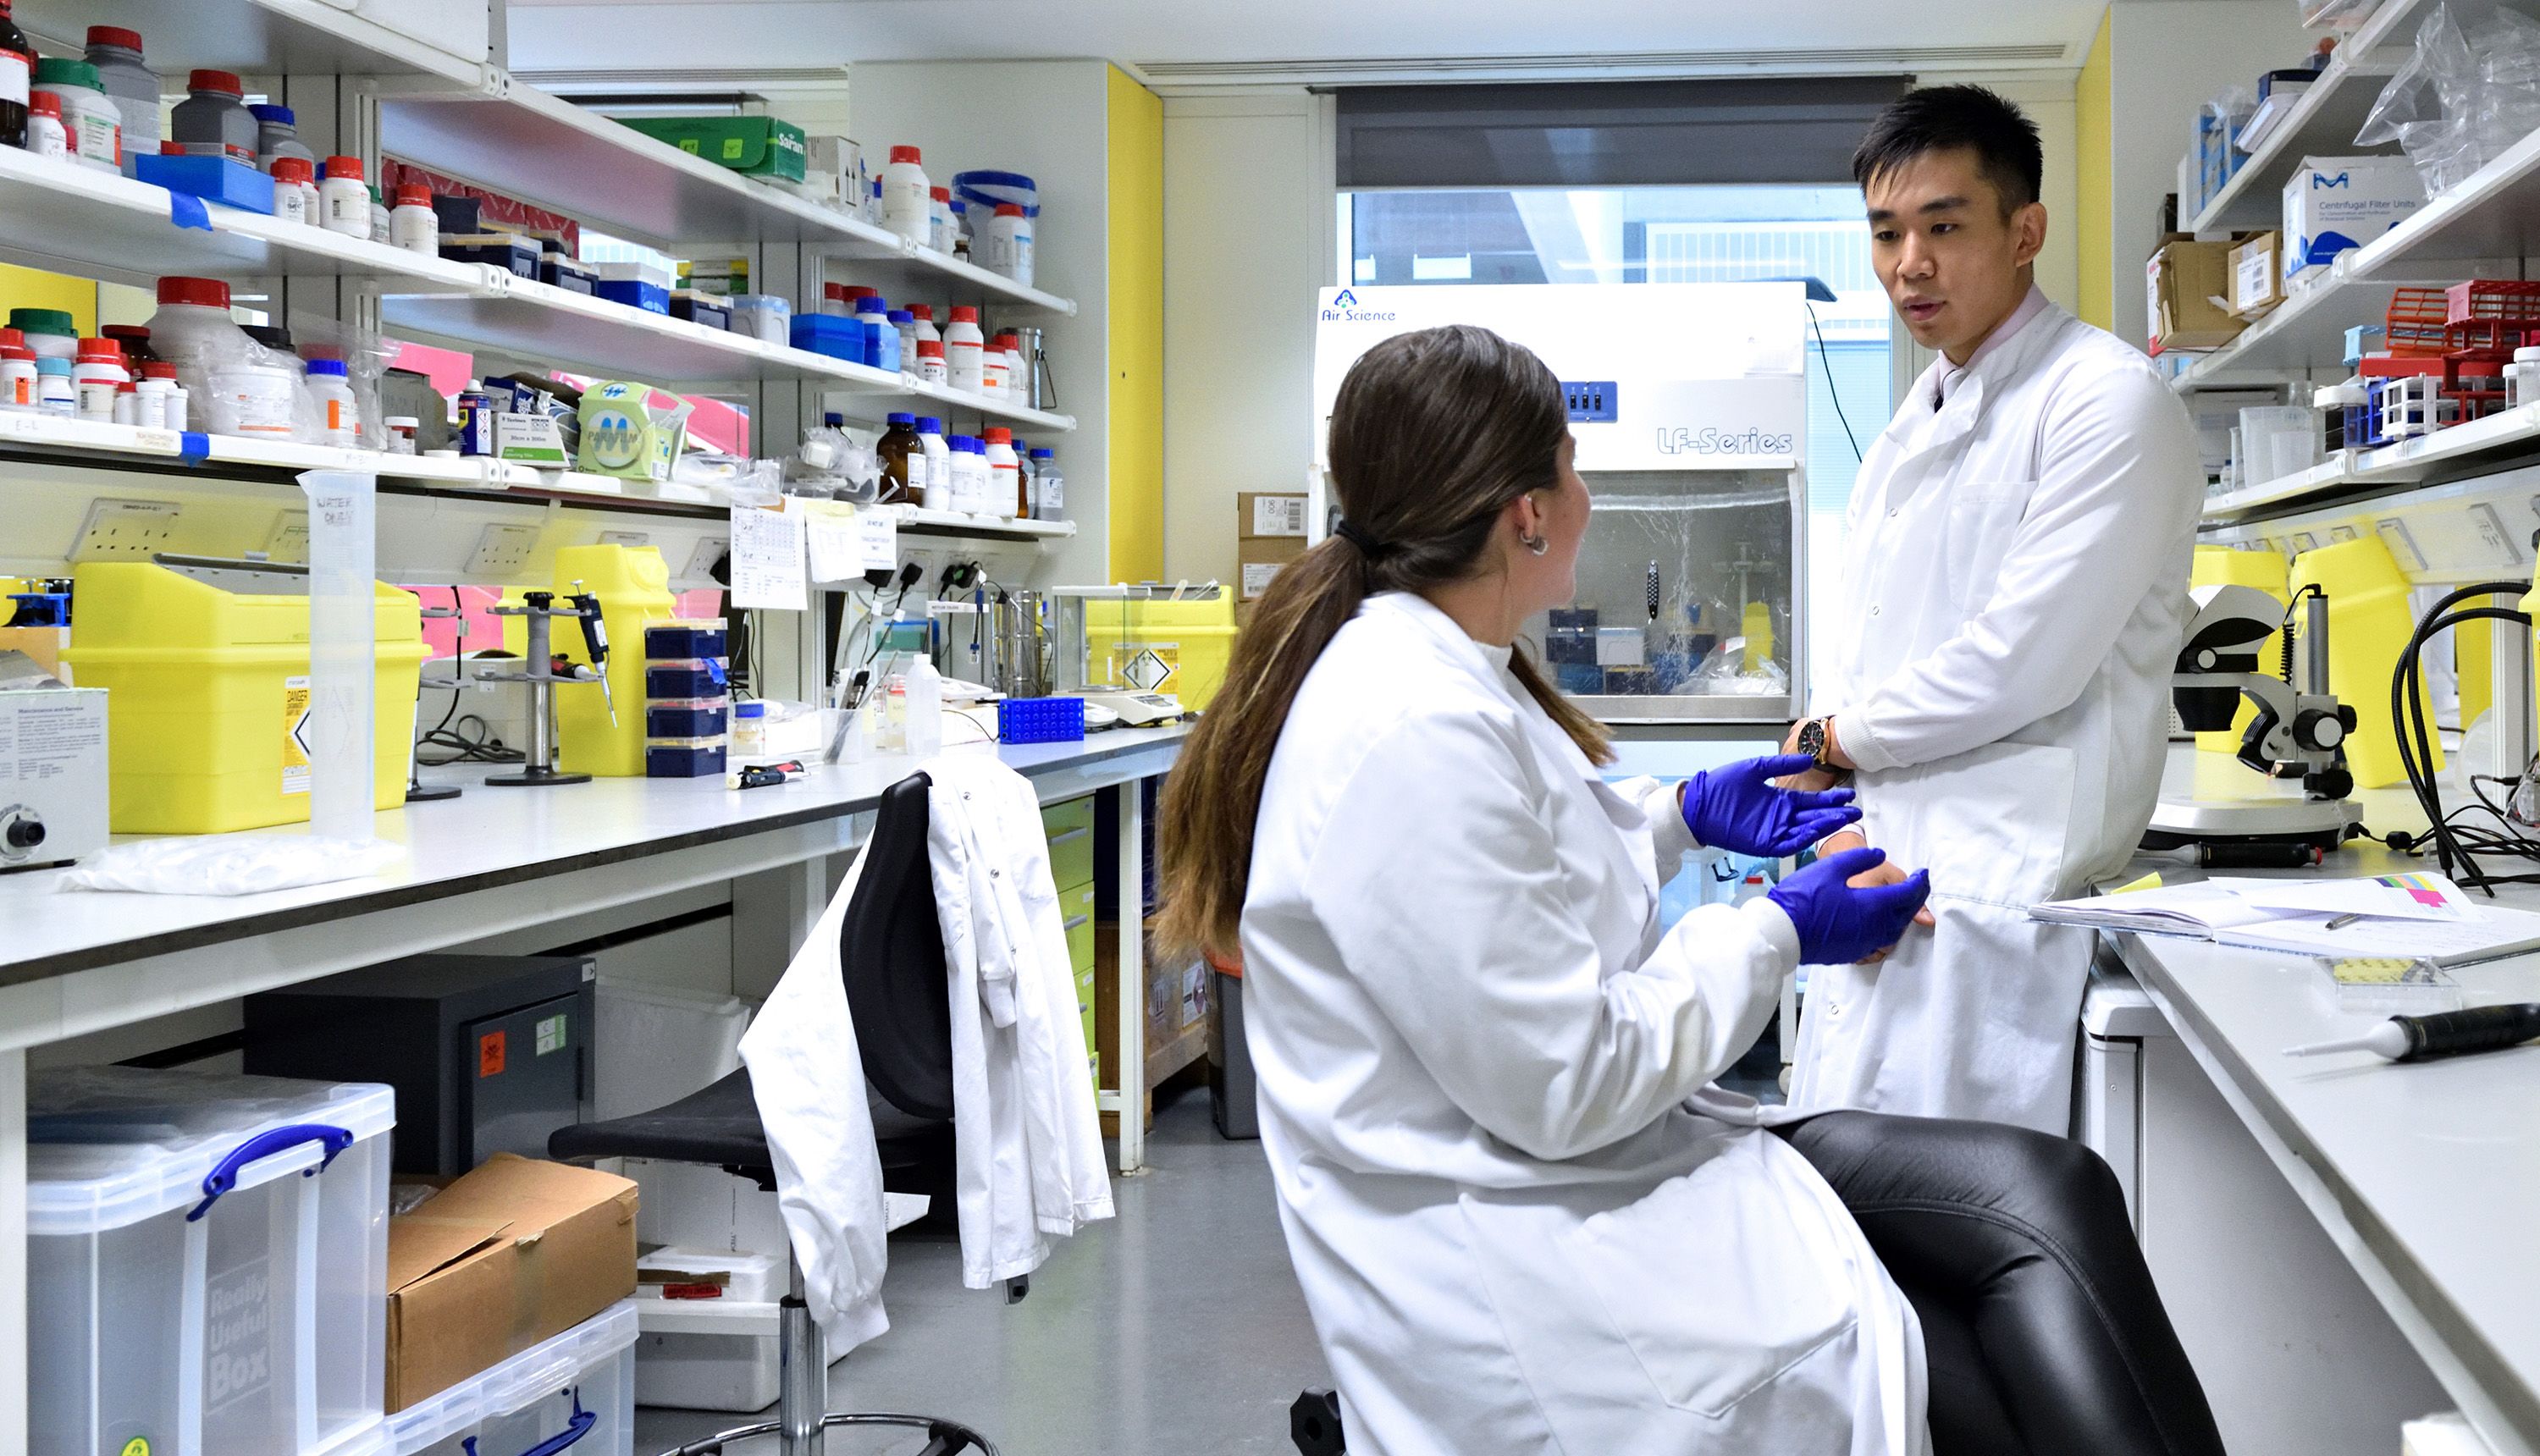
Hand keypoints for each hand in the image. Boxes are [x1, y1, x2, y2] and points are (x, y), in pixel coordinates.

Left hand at [1680, 754, 1859, 858]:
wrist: (1699, 803)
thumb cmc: (1723, 785)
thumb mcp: (1755, 768)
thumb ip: (1781, 765)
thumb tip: (1808, 759)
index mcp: (1781, 800)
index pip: (1812, 801)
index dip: (1830, 799)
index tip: (1848, 795)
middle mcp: (1781, 817)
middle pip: (1814, 816)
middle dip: (1835, 814)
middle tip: (1855, 810)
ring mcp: (1774, 831)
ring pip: (1806, 830)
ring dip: (1823, 825)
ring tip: (1842, 818)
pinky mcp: (1764, 844)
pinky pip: (1789, 842)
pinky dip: (1804, 837)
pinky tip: (1817, 829)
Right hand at [1766, 846, 1932, 965]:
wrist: (1781, 931)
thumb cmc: (1803, 898)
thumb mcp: (1831, 868)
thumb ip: (1860, 858)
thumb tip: (1880, 855)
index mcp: (1873, 905)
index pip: (1908, 894)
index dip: (1919, 882)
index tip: (1923, 874)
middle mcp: (1875, 928)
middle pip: (1906, 915)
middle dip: (1915, 900)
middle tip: (1916, 888)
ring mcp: (1864, 943)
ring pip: (1894, 931)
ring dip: (1902, 917)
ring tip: (1900, 905)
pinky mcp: (1852, 953)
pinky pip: (1879, 942)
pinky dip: (1886, 930)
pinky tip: (1878, 923)